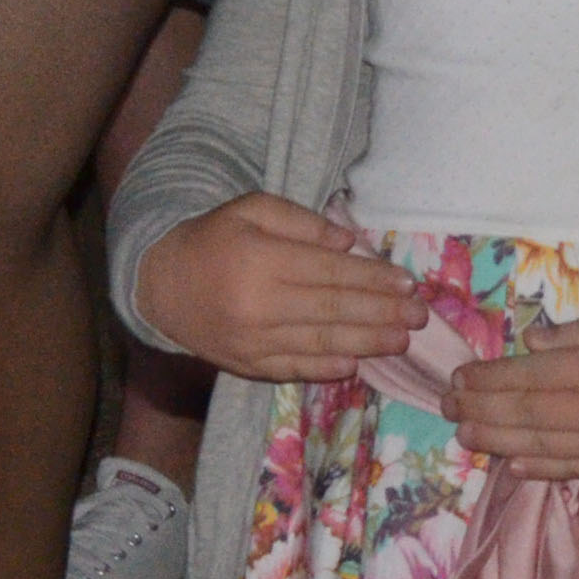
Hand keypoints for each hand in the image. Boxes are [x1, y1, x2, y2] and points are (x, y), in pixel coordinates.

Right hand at [141, 194, 423, 381]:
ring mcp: (250, 341)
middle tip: (419, 317)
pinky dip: (323, 370)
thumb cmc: (214, 239)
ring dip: (364, 344)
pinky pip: (289, 369)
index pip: (331, 273)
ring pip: (317, 343)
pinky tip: (354, 367)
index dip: (374, 279)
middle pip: (331, 310)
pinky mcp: (242, 364)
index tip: (408, 284)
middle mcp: (257, 306)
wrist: (158, 285)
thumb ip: (302, 222)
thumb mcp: (252, 209)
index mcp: (262, 261)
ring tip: (400, 341)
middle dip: (381, 314)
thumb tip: (349, 243)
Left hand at [451, 306, 578, 480]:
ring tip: (464, 434)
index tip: (459, 375)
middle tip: (446, 405)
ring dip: (495, 440)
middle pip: (521, 414)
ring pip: (536, 447)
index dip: (486, 378)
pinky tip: (513, 464)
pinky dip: (537, 468)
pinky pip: (569, 471)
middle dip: (478, 408)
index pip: (525, 376)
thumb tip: (530, 343)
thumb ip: (577, 332)